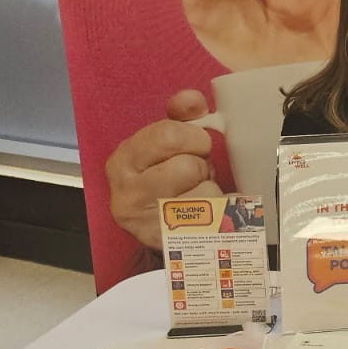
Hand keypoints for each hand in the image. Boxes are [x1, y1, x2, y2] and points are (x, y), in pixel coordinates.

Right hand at [105, 89, 220, 248]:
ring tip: (198, 196)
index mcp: (123, 160)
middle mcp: (126, 194)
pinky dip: (223, 216)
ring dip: (212, 192)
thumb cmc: (168, 178)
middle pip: (188, 166)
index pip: (168, 134)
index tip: (194, 146)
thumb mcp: (168, 143)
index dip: (192, 138)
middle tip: (196, 174)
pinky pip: (217, 222)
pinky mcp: (173, 249)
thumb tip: (191, 100)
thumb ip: (180, 116)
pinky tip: (208, 217)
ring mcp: (147, 225)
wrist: (165, 229)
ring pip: (206, 195)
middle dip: (201, 166)